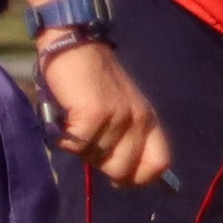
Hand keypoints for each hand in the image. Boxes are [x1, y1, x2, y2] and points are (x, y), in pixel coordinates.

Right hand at [38, 37, 171, 186]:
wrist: (75, 44)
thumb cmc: (92, 80)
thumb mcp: (120, 108)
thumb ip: (125, 137)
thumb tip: (120, 175)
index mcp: (148, 119)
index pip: (159, 163)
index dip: (139, 178)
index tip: (120, 178)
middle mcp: (138, 120)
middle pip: (123, 170)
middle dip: (100, 164)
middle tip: (87, 141)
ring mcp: (118, 117)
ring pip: (94, 157)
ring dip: (78, 146)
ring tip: (74, 121)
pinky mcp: (95, 114)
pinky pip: (75, 145)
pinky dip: (63, 138)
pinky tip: (64, 119)